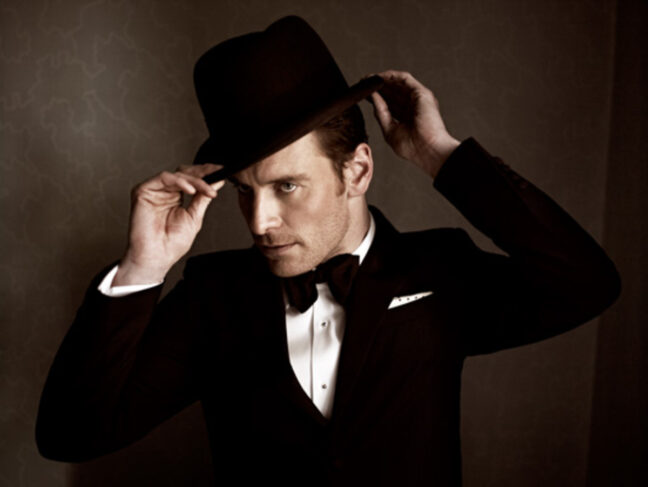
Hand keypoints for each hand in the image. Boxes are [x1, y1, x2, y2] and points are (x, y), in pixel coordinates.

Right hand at [114, 164, 224, 285]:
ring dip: (195, 180)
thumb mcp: (194, 217)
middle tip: (218, 173)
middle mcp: (164, 192)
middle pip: (184, 173)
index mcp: (175, 197)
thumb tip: (216, 182)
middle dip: (203, 173)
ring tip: (208, 190)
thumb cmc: (172, 243)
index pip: (191, 180)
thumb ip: (203, 198)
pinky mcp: (143, 191)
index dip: (207, 174)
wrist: (157, 257)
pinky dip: (180, 182)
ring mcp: (154, 191)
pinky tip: (191, 190)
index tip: (222, 172)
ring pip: (177, 174)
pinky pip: (164, 178)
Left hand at [368, 70, 459, 177]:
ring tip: (368, 78)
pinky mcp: (422, 93)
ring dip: (383, 79)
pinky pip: (405, 79)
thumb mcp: (389, 130)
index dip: (377, 98)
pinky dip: (392, 76)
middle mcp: (413, 107)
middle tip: (363, 83)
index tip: (364, 95)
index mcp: (407, 118)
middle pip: (393, 93)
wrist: (427, 150)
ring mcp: (418, 99)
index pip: (390, 104)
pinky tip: (379, 76)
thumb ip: (381, 113)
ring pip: (398, 84)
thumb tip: (373, 98)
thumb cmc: (413, 148)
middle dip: (378, 87)